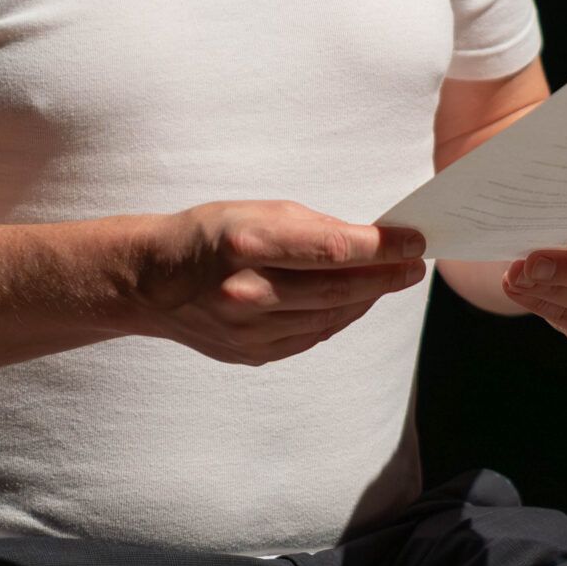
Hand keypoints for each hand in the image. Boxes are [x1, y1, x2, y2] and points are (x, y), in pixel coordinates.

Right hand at [129, 201, 426, 366]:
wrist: (150, 280)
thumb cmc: (209, 234)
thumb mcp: (257, 211)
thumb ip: (314, 228)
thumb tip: (369, 241)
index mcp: (247, 245)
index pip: (333, 250)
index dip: (382, 248)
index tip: (415, 241)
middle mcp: (246, 292)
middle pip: (337, 290)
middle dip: (385, 277)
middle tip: (415, 266)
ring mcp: (246, 331)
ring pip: (328, 318)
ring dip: (366, 299)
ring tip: (389, 281)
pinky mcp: (249, 354)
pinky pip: (310, 338)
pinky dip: (338, 319)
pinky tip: (354, 303)